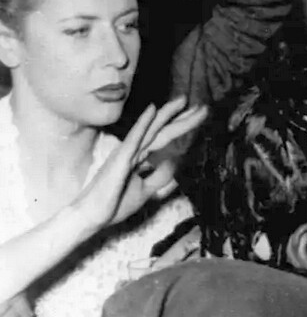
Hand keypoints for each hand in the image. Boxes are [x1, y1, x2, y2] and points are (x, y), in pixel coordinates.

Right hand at [72, 98, 206, 233]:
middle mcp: (135, 150)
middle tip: (202, 106)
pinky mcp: (120, 158)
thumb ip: (160, 176)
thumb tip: (175, 162)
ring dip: (167, 114)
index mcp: (140, 157)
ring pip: (152, 129)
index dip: (182, 126)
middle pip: (163, 130)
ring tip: (183, 100)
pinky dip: (144, 123)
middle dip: (182, 118)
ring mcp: (127, 152)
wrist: (94, 216)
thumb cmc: (115, 203)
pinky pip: (135, 138)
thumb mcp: (146, 190)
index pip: (166, 138)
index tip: (199, 115)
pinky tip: (152, 110)